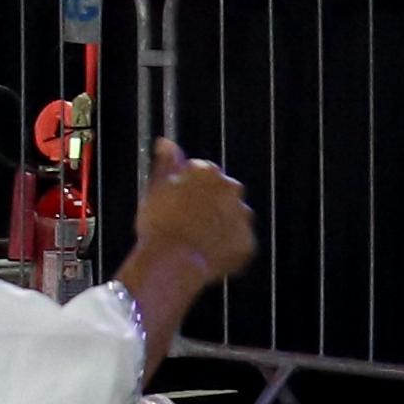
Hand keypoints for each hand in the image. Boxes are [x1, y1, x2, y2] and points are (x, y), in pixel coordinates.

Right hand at [130, 139, 255, 283]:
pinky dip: (225, 248)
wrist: (173, 261)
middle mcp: (232, 189)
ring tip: (194, 241)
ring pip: (232, 217)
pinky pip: (237, 243)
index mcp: (208, 172)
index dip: (187, 188)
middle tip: (184, 222)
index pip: (201, 172)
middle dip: (207, 204)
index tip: (176, 202)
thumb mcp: (155, 189)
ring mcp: (243, 217)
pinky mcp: (248, 243)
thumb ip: (166, 163)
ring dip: (218, 225)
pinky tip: (205, 254)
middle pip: (221, 193)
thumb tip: (166, 142)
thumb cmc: (161, 224)